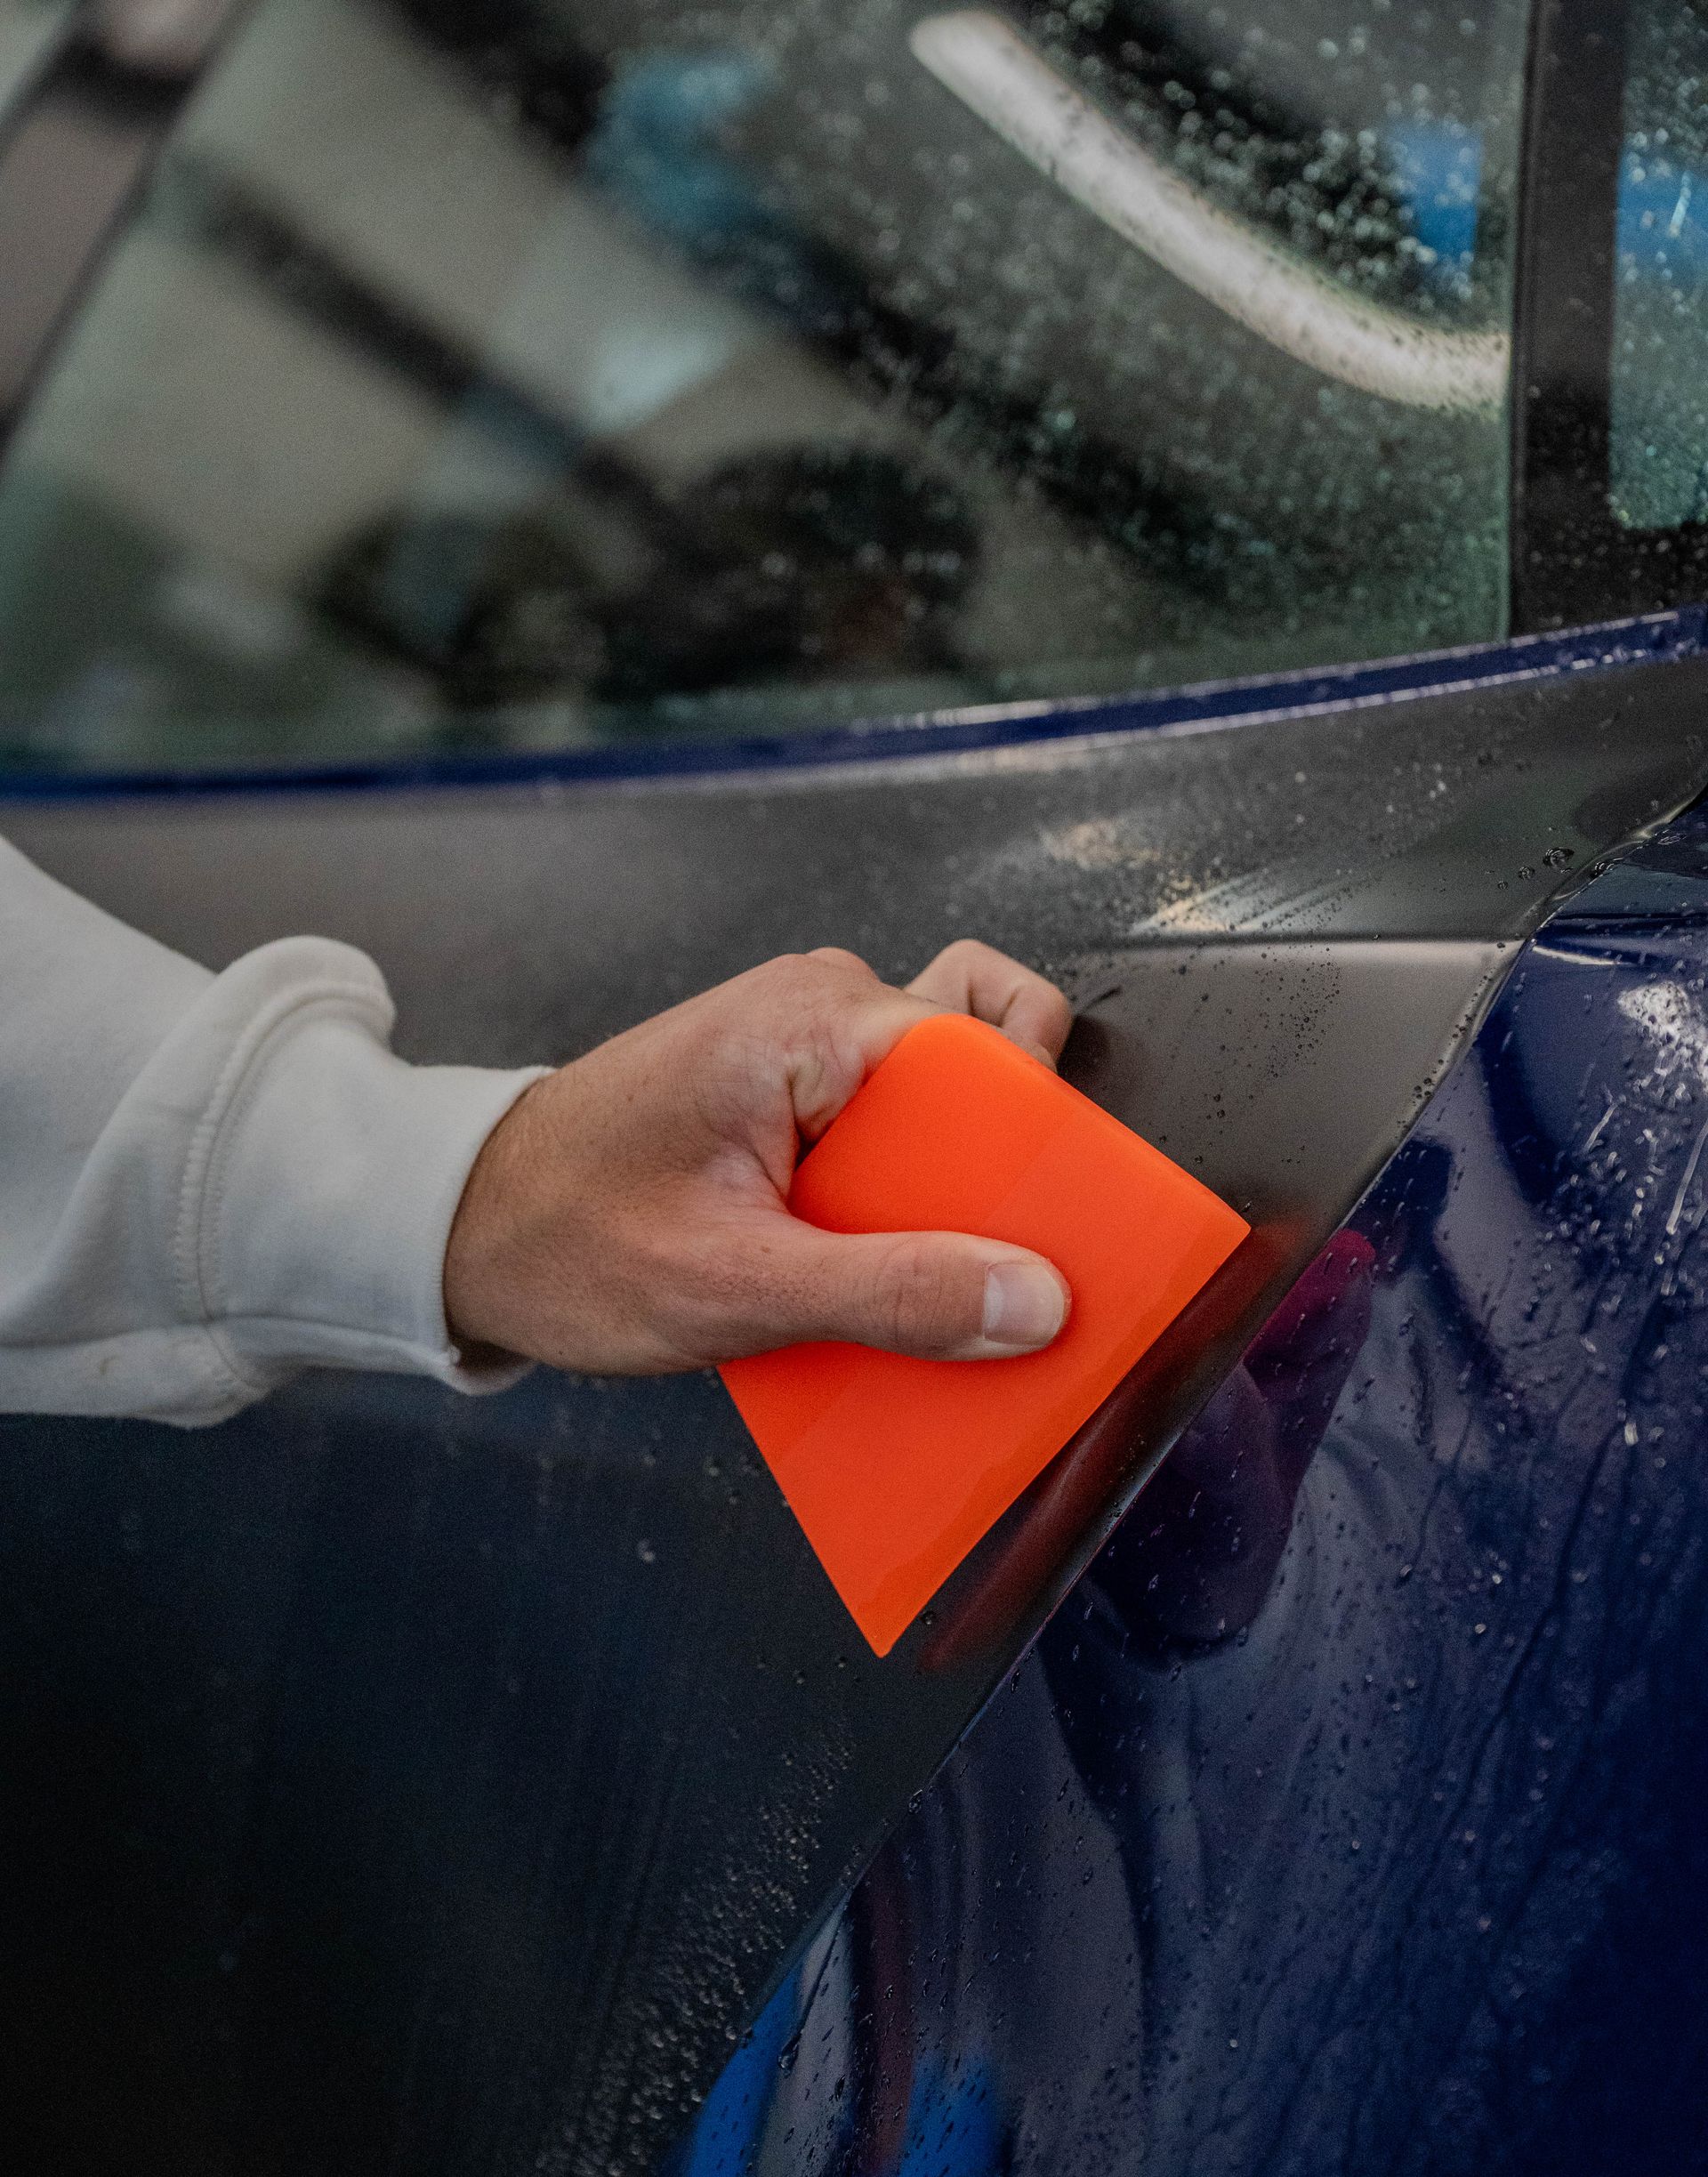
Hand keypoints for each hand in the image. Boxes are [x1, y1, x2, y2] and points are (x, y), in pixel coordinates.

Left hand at [443, 941, 1073, 1374]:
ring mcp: (806, 1043)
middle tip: (983, 1266)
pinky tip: (874, 1271)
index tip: (1051, 1232)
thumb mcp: (737, 1288)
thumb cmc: (566, 1238)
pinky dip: (904, 1198)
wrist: (461, 1227)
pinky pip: (892, 1128)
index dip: (1034, 1138)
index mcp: (813, 1022)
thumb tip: (1031, 1300)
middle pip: (986, 1061)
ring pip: (945, 1101)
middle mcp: (821, 1007)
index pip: (993, 1047)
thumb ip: (891, 1295)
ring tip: (919, 1277)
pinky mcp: (791, 1089)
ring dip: (951, 1190)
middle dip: (1004, 1163)